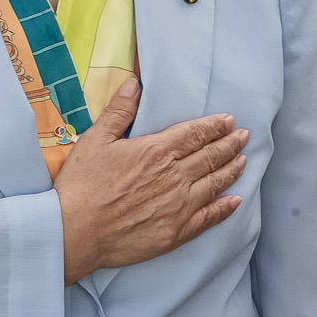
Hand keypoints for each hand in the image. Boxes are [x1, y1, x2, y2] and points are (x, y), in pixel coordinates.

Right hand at [54, 79, 247, 284]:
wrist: (72, 232)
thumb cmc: (82, 186)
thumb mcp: (96, 140)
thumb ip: (119, 111)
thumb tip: (134, 84)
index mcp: (157, 151)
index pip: (196, 133)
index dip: (215, 126)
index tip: (229, 121)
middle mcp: (175, 176)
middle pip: (210, 156)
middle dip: (230, 144)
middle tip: (244, 136)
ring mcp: (179, 205)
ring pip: (214, 183)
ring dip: (232, 170)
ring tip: (244, 160)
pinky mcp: (176, 232)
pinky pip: (208, 218)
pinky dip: (224, 208)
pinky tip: (235, 201)